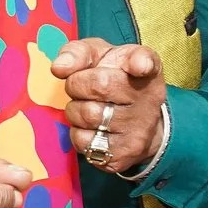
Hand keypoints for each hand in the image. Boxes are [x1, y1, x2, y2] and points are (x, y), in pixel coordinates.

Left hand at [52, 38, 168, 175]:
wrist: (136, 122)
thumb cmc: (113, 78)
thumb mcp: (100, 56)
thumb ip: (78, 52)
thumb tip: (59, 67)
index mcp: (145, 69)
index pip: (145, 61)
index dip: (140, 63)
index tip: (139, 66)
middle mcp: (148, 99)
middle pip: (99, 85)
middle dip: (77, 84)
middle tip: (80, 86)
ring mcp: (138, 130)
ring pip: (87, 115)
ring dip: (75, 110)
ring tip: (87, 106)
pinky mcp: (123, 155)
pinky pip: (84, 142)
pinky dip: (78, 133)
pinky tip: (91, 127)